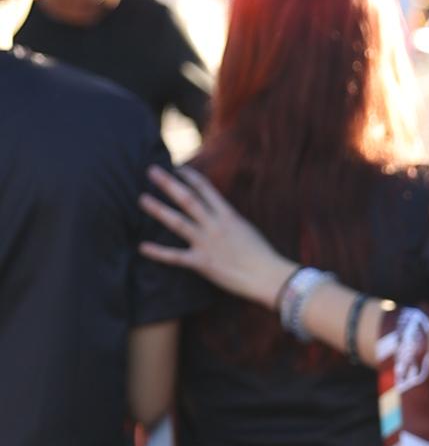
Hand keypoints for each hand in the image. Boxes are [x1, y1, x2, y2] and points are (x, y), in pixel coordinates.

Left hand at [143, 163, 288, 306]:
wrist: (269, 277)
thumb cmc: (262, 255)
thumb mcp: (246, 230)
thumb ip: (228, 220)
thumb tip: (217, 214)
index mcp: (228, 215)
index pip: (205, 189)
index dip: (189, 176)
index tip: (176, 169)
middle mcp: (215, 225)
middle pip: (187, 199)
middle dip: (168, 184)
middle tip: (151, 170)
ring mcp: (207, 243)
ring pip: (178, 222)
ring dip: (158, 210)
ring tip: (142, 199)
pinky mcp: (203, 263)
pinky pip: (176, 256)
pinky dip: (158, 253)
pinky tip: (142, 247)